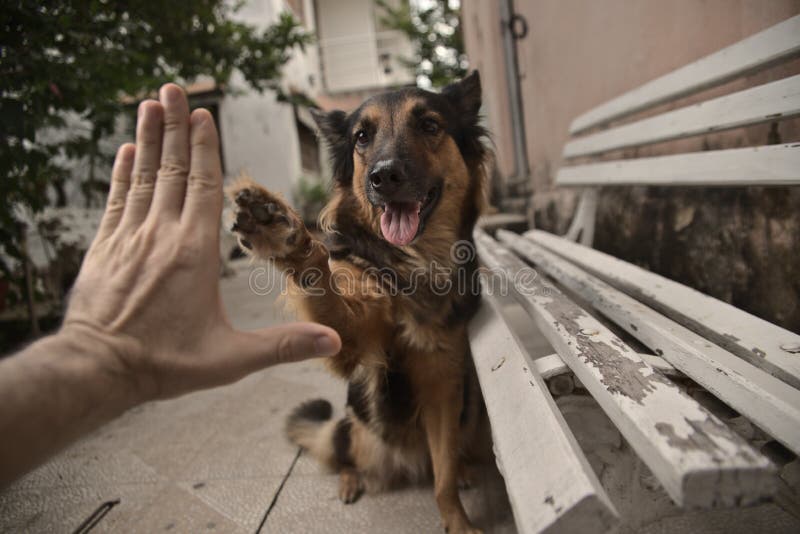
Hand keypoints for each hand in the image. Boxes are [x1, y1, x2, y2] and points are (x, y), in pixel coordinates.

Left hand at [60, 84, 340, 401]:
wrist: (97, 370)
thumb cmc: (165, 364)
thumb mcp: (230, 360)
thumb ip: (282, 345)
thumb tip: (333, 341)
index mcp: (194, 253)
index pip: (201, 186)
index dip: (203, 148)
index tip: (202, 115)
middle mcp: (161, 235)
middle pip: (171, 169)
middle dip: (173, 126)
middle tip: (174, 89)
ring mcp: (129, 238)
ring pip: (142, 176)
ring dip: (147, 138)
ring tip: (150, 104)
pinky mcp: (105, 248)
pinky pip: (117, 199)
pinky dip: (123, 172)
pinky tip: (126, 151)